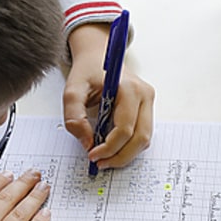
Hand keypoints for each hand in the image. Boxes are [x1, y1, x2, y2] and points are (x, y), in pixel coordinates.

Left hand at [62, 22, 154, 170]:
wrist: (98, 56)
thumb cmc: (87, 71)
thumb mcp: (72, 90)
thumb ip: (74, 117)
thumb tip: (87, 143)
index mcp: (129, 88)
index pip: (124, 128)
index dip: (108, 147)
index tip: (91, 154)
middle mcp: (145, 95)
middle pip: (140, 138)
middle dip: (120, 156)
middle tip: (100, 163)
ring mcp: (149, 102)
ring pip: (144, 140)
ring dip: (125, 154)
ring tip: (105, 158)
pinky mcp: (147, 109)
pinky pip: (142, 134)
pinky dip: (128, 146)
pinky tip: (112, 148)